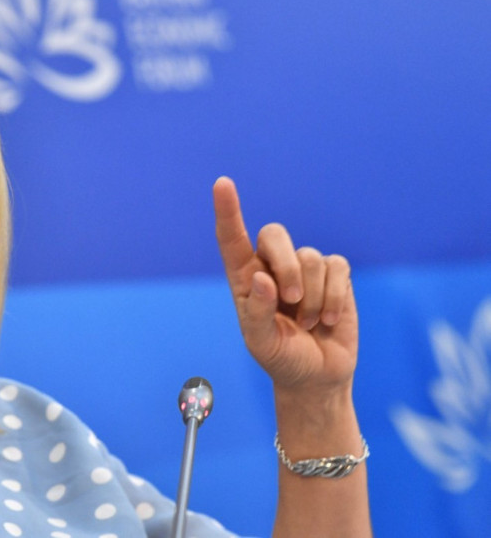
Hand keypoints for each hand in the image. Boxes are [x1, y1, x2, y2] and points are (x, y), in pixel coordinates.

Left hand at [213, 177, 357, 394]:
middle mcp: (271, 266)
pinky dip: (334, 297)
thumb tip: (262, 278)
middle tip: (291, 299)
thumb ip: (257, 313)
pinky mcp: (334, 274)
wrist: (316, 375)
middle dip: (286, 265)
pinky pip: (336, 267)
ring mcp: (304, 268)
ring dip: (313, 298)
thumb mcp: (261, 343)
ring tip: (308, 323)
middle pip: (275, 235)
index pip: (231, 239)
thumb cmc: (281, 357)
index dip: (227, 210)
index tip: (222, 183)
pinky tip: (329, 319)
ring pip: (310, 258)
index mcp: (244, 278)